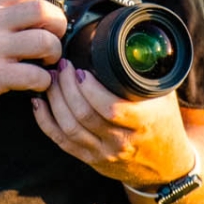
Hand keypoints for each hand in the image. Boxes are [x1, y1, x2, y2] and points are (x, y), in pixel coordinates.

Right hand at [0, 0, 87, 124]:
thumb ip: (4, 16)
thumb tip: (45, 14)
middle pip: (45, 11)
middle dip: (60, 27)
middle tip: (54, 42)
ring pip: (45, 41)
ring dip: (55, 55)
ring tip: (47, 64)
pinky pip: (36, 75)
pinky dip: (44, 82)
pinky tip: (37, 85)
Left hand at [32, 58, 194, 189]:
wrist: (165, 164)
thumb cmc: (163, 122)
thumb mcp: (163, 96)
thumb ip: (146, 72)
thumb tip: (130, 39)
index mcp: (143, 123)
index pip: (111, 109)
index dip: (90, 89)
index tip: (81, 70)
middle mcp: (121, 142)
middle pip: (84, 116)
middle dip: (67, 87)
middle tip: (61, 66)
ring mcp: (104, 154)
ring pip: (69, 129)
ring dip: (54, 100)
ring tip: (51, 78)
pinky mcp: (90, 159)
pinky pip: (61, 142)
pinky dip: (46, 121)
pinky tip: (39, 102)